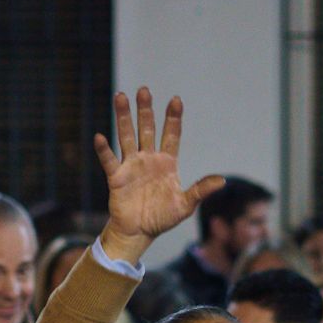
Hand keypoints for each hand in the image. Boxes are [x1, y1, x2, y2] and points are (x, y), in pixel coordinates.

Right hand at [94, 88, 224, 263]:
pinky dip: (104, 150)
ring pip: (126, 136)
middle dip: (146, 110)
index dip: (173, 118)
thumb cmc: (162, 218)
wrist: (139, 232)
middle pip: (147, 129)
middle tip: (144, 90)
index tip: (176, 100)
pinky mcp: (117, 176)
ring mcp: (131, 165)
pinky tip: (100, 136)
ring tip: (120, 96)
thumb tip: (222, 181)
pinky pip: (109, 160)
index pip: (171, 135)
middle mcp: (148, 159)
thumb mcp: (185, 205)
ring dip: (123, 117)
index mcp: (167, 163)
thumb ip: (200, 190)